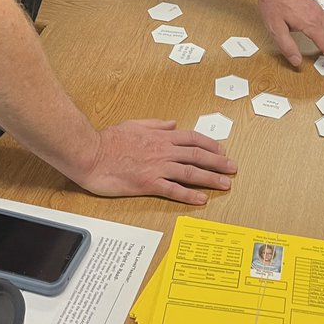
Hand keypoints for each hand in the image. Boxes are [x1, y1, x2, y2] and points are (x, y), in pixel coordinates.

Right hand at [75, 119, 236, 204]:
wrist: (90, 153)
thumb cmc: (108, 140)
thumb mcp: (135, 124)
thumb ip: (156, 124)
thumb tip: (172, 124)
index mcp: (161, 137)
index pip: (192, 139)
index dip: (210, 145)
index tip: (222, 151)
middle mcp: (163, 151)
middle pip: (198, 155)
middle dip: (218, 162)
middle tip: (233, 168)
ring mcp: (157, 167)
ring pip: (190, 172)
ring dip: (211, 178)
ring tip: (225, 184)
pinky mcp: (148, 183)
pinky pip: (173, 190)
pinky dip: (189, 194)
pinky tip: (201, 199)